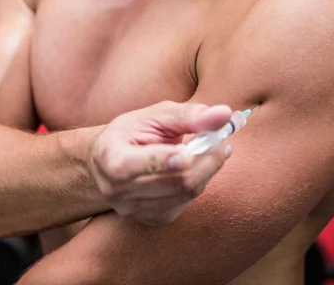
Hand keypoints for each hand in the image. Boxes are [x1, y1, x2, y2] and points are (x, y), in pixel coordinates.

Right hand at [89, 101, 232, 225]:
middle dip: (205, 160)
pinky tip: (196, 167)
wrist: (110, 161)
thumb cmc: (132, 133)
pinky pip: (186, 202)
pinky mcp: (151, 218)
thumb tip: (224, 114)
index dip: (164, 160)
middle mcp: (117, 189)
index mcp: (110, 157)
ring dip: (206, 170)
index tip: (188, 150)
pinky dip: (198, 182)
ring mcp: (133, 208)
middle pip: (174, 182)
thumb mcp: (154, 115)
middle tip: (221, 141)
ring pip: (185, 193)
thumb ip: (188, 115)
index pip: (136, 165)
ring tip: (212, 149)